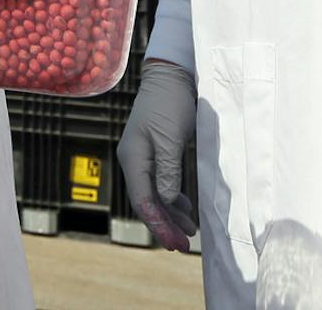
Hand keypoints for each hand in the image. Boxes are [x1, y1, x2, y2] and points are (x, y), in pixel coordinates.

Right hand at [116, 58, 198, 250]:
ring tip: (189, 233)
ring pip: (155, 195)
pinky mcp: (156, 154)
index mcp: (133, 158)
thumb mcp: (170, 138)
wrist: (172, 76)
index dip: (158, 224)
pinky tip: (185, 209)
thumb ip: (168, 172)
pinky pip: (161, 184)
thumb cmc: (170, 103)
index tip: (175, 243)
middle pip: (146, 202)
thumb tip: (168, 203)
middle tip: (183, 246)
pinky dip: (173, 200)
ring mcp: (144, 157)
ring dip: (171, 215)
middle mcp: (134, 161)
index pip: (142, 200)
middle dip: (164, 226)